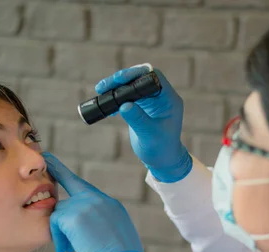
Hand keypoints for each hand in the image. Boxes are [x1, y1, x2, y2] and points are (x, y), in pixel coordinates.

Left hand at [44, 152, 152, 251]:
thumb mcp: (116, 236)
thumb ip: (100, 223)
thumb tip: (85, 228)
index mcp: (110, 204)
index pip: (82, 186)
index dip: (64, 175)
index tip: (50, 161)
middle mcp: (98, 200)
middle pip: (68, 203)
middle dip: (62, 222)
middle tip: (67, 236)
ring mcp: (86, 205)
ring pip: (60, 214)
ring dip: (63, 234)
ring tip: (74, 249)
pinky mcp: (74, 216)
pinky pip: (54, 223)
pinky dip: (59, 238)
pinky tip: (69, 249)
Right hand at [95, 65, 192, 182]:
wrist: (161, 160)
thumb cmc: (161, 149)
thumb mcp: (150, 135)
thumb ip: (138, 119)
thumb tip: (124, 105)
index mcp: (169, 99)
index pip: (154, 76)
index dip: (137, 74)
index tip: (119, 79)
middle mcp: (160, 96)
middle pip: (140, 77)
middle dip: (122, 79)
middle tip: (105, 85)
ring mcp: (150, 100)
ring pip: (131, 85)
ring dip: (116, 87)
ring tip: (100, 91)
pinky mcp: (140, 106)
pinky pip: (126, 96)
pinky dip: (115, 98)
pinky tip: (106, 105)